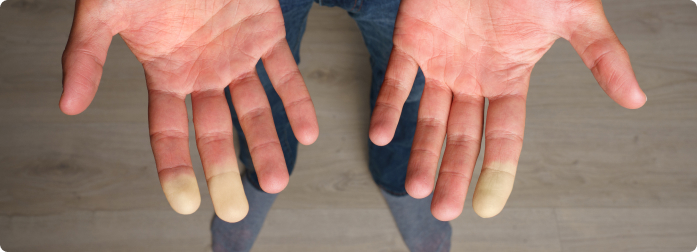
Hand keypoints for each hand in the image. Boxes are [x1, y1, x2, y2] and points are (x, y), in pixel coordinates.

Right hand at [61, 0, 318, 221]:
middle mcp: (203, 72)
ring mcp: (235, 54)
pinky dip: (297, 103)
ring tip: (277, 180)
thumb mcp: (105, 12)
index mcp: (165, 72)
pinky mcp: (267, 32)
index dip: (175, 168)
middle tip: (236, 208)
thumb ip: (87, 56)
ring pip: (253, 110)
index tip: (184, 203)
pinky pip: (286, 74)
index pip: (168, 132)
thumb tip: (67, 105)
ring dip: (266, 144)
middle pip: (215, 131)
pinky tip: (307, 133)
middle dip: (226, 169)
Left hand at [369, 0, 645, 219]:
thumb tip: (635, 99)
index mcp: (510, 76)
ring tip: (414, 186)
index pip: (506, 135)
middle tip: (443, 209)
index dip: (498, 171)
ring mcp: (442, 62)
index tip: (486, 207)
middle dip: (453, 172)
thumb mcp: (572, 14)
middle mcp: (474, 77)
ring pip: (429, 117)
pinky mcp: (412, 41)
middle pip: (464, 136)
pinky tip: (381, 135)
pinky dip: (387, 107)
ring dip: (421, 151)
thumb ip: (600, 55)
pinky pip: (396, 80)